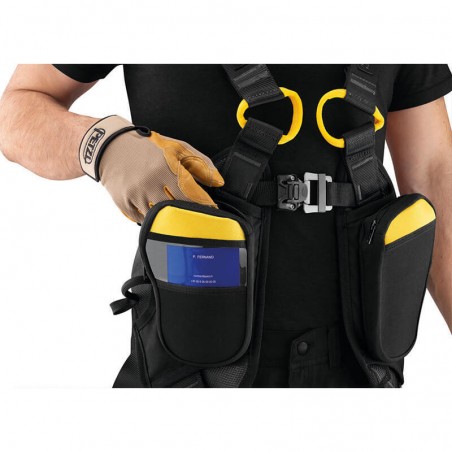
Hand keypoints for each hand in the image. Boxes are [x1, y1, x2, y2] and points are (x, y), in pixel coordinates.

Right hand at [79, 116, 223, 221]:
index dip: (205, 206)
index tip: (214, 213)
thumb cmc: (149, 148)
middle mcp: (149, 182)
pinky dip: (152, 219)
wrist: (111, 147)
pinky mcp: (124, 203)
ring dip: (170, 219)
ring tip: (178, 218)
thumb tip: (219, 182)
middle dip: (188, 215)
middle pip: (177, 209)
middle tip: (198, 219)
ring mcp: (135, 194)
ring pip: (160, 218)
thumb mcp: (177, 149)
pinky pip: (143, 221)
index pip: (191, 194)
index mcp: (165, 167)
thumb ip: (200, 164)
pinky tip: (157, 214)